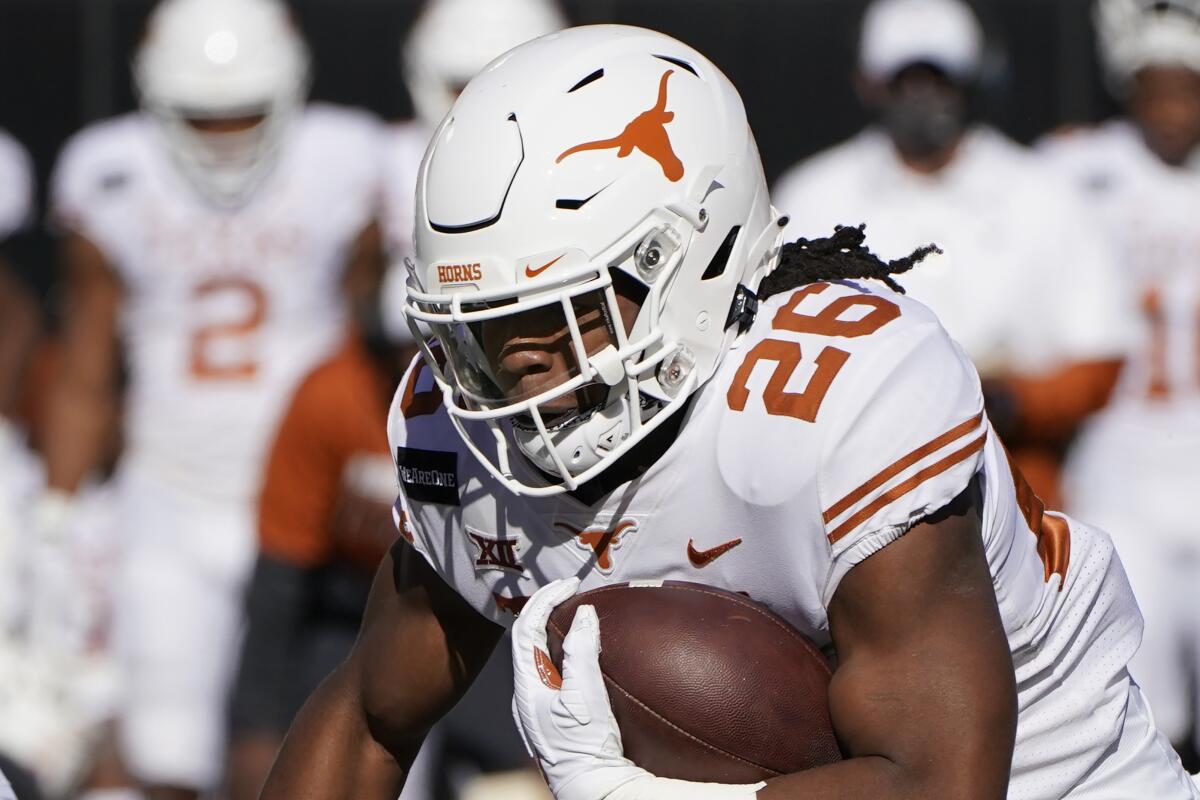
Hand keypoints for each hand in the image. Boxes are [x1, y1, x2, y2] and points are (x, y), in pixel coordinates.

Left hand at [510, 578, 645, 799]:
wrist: (592, 787)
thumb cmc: (584, 747)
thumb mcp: (585, 695)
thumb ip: (582, 651)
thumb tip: (584, 613)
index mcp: (525, 685)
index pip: (524, 627)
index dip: (544, 599)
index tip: (569, 583)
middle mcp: (525, 694)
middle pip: (527, 638)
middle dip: (545, 608)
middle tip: (571, 590)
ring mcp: (538, 706)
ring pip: (538, 654)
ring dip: (553, 628)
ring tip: (575, 610)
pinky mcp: (552, 715)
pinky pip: (551, 670)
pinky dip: (563, 649)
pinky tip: (581, 649)